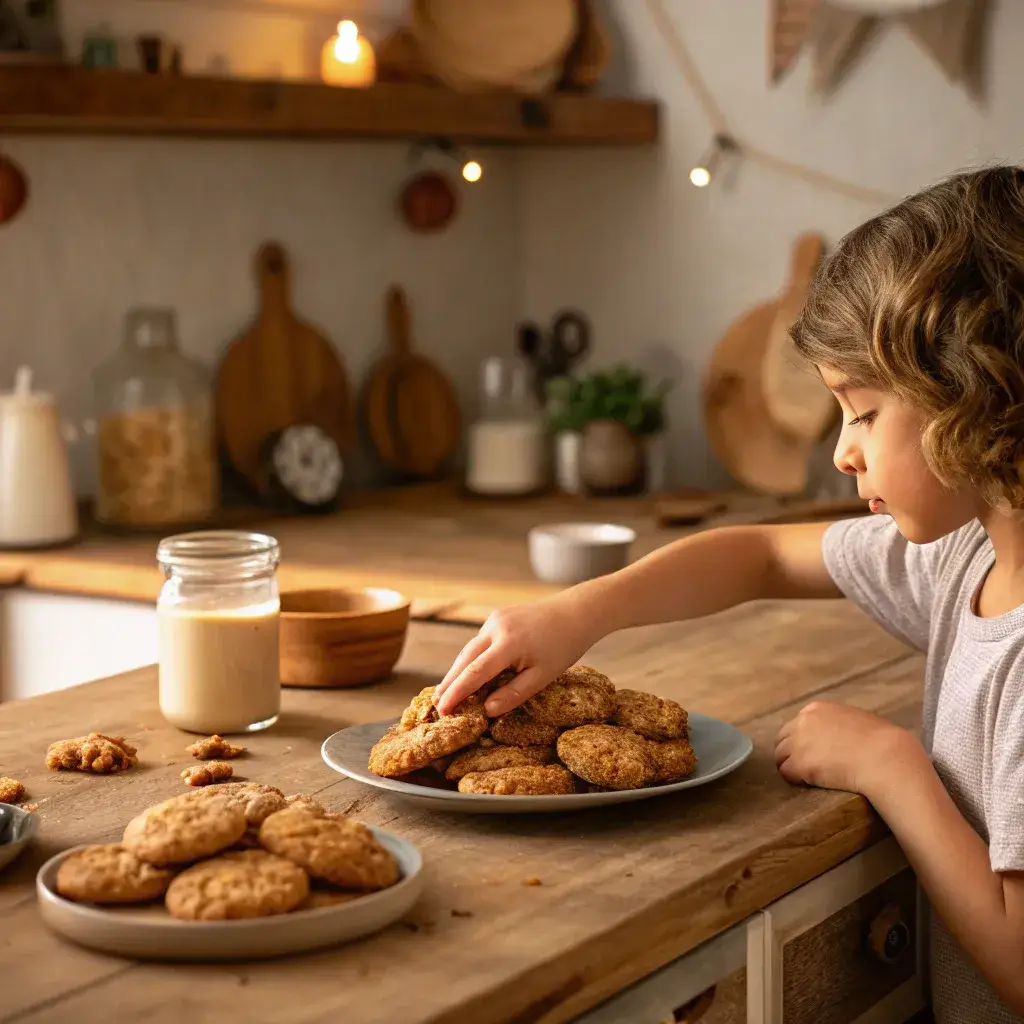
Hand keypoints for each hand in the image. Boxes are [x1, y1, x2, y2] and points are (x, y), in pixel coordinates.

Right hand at [433, 595, 596, 717]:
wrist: (575, 612)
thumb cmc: (563, 647)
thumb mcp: (542, 677)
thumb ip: (514, 694)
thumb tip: (486, 710)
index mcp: (509, 644)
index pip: (474, 673)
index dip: (457, 693)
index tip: (443, 710)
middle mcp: (496, 627)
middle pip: (465, 659)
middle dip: (450, 682)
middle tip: (437, 705)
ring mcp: (495, 619)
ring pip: (470, 649)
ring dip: (458, 670)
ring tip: (446, 692)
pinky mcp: (497, 615)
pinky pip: (479, 640)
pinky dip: (471, 657)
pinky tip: (467, 672)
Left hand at [774, 700, 914, 796]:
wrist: (886, 758)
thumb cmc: (881, 742)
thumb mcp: (855, 720)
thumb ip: (837, 723)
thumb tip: (835, 735)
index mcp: (816, 709)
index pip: (795, 726)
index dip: (801, 742)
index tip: (812, 753)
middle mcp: (802, 722)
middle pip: (782, 741)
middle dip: (791, 754)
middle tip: (807, 769)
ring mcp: (798, 743)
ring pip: (781, 758)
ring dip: (792, 768)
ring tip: (809, 779)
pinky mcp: (799, 764)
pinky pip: (787, 774)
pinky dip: (796, 781)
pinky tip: (811, 784)